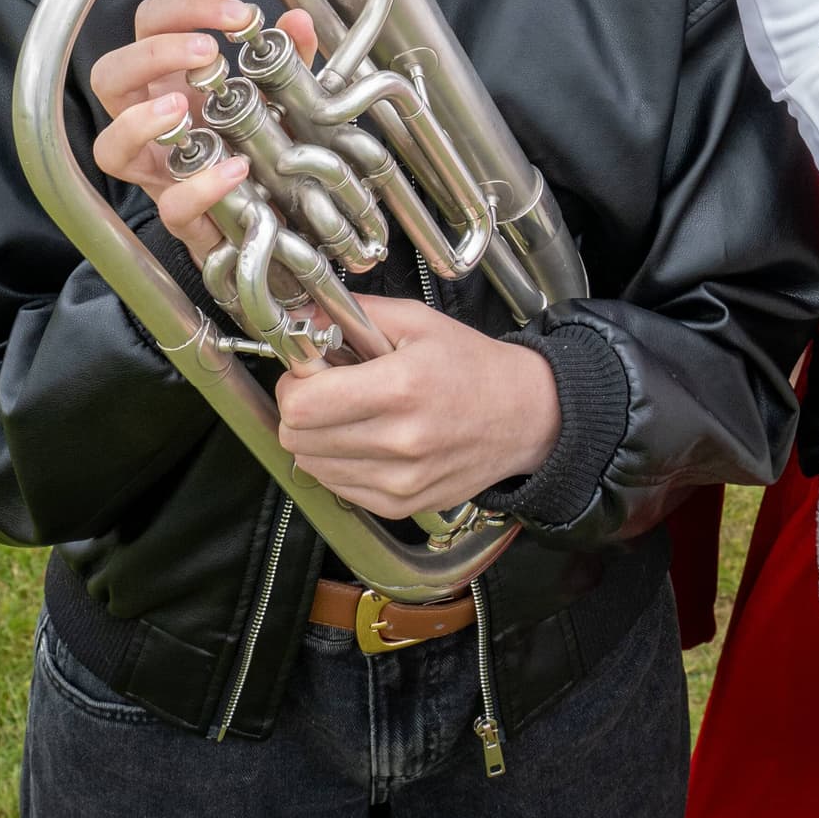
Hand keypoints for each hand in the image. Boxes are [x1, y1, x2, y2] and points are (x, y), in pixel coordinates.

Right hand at [87, 0, 309, 269]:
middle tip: (206, 52)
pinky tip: (235, 168)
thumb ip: (288, 58)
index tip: (239, 16)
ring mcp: (158, 171)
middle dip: (152, 54)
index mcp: (171, 80)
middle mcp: (150, 121)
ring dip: (139, 121)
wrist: (267, 218)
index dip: (185, 10)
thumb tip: (297, 22)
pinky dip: (201, 187)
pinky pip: (171, 206)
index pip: (149, 25)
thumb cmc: (257, 145)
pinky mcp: (181, 217)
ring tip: (182, 108)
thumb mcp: (279, 94)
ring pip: (108, 146)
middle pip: (108, 75)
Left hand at [274, 296, 561, 522]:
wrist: (524, 416)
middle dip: (301, 410)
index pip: (302, 406)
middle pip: (297, 438)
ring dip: (318, 439)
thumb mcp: (416, 322)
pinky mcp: (401, 505)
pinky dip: (340, 463)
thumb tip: (300, 312)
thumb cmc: (471, 366)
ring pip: (311, 466)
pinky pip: (338, 487)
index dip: (294, 383)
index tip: (310, 371)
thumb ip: (354, 313)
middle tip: (327, 391)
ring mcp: (401, 481)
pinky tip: (367, 440)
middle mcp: (400, 441)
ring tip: (352, 415)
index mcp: (401, 388)